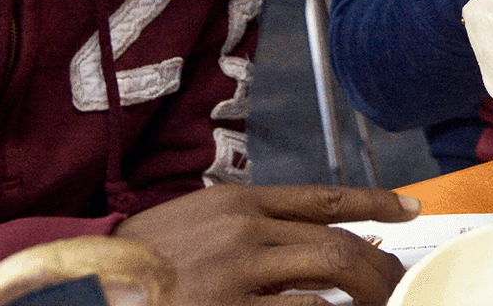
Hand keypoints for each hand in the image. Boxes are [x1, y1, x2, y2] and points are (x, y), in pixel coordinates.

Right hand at [114, 183, 419, 305]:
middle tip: (398, 283)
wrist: (83, 281)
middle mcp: (244, 229)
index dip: (375, 204)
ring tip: (382, 303)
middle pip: (337, 240)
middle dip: (379, 264)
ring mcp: (238, 270)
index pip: (323, 198)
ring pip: (332, 269)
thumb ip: (251, 228)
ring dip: (368, 290)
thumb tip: (314, 245)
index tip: (410, 209)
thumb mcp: (197, 224)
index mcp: (238, 202)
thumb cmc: (139, 261)